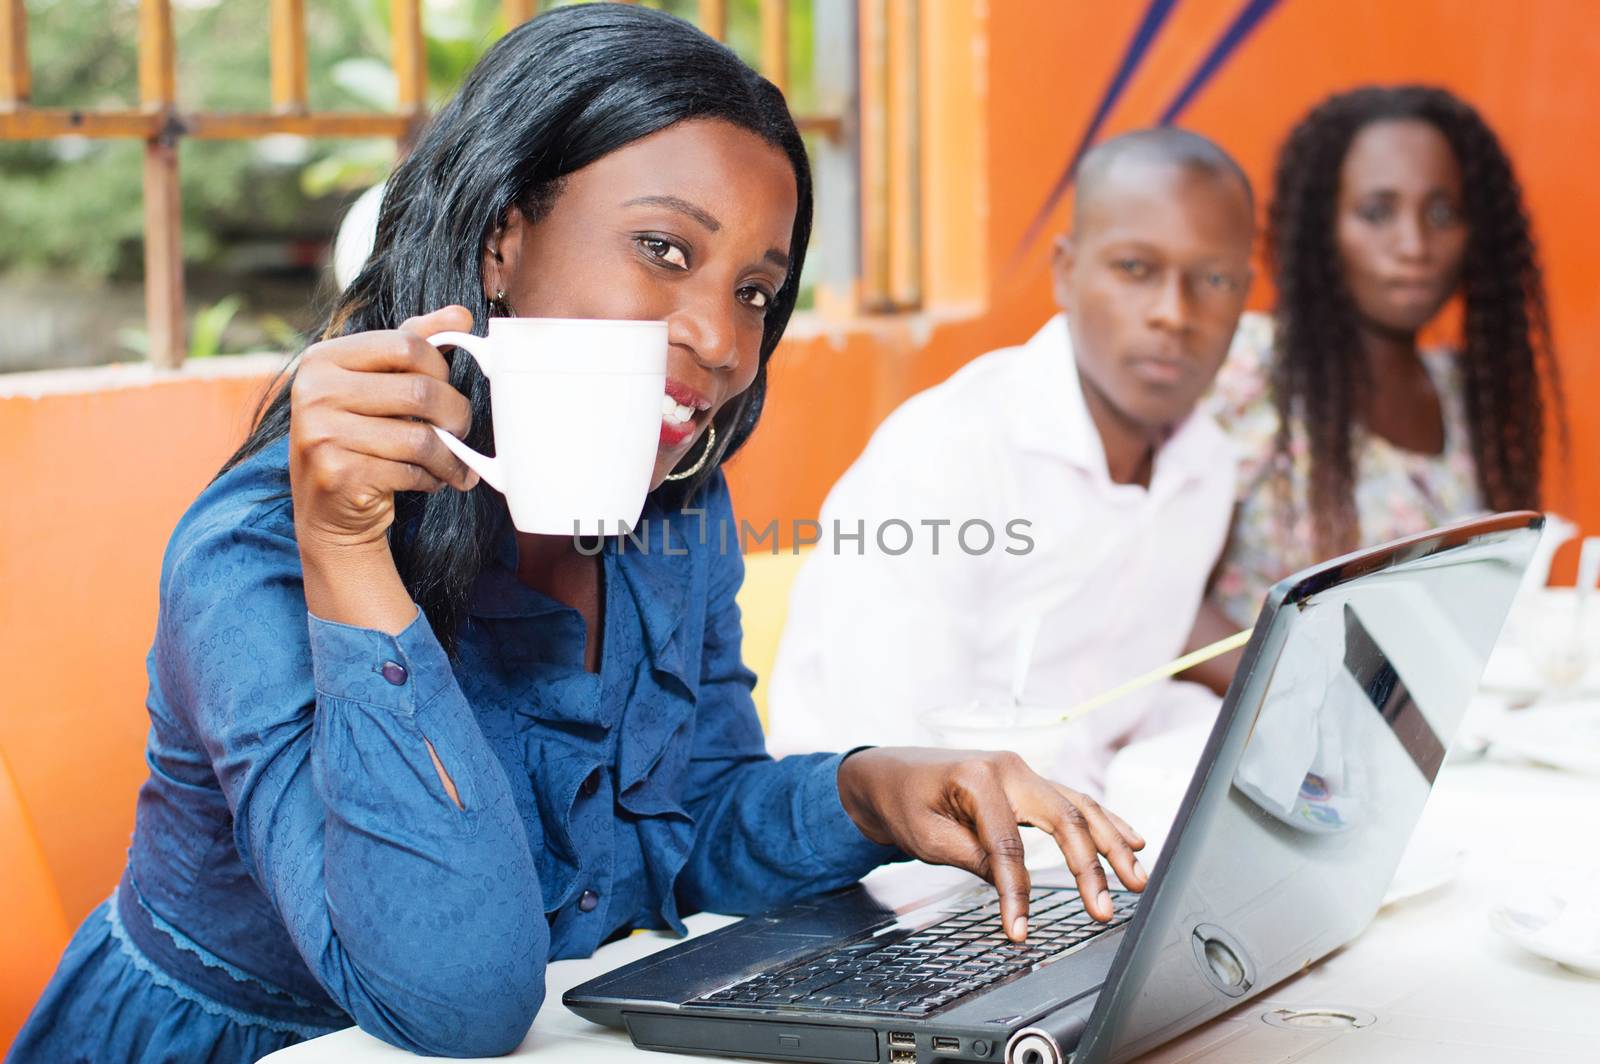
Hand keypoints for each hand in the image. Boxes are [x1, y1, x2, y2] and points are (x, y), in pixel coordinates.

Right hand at [290, 305, 478, 553]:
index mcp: (323, 359)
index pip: (406, 344)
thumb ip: (413, 343)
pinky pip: (411, 471)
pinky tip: (430, 480)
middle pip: (420, 391)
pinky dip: (432, 478)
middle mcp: (314, 392)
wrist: (330, 511)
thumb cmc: (361, 438)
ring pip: (420, 438)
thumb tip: (461, 315)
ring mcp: (321, 434)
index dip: (441, 366)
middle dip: (455, 414)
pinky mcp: (338, 474)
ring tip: (454, 463)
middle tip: (462, 430)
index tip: (447, 387)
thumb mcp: (377, 384)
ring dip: (450, 456)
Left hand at [836, 748, 1146, 941]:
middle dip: (1090, 867)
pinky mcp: (1027, 783)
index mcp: (979, 777)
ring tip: (1136, 878)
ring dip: (1112, 843)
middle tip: (1105, 909)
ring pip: (1079, 806)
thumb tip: (1011, 888)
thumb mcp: (926, 836)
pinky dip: (1105, 821)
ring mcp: (1022, 771)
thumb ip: (972, 857)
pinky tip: (1132, 839)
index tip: (1019, 930)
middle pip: (1063, 818)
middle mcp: (1009, 767)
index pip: (1009, 844)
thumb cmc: (902, 800)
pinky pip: (1074, 801)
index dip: (1016, 892)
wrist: (887, 773)